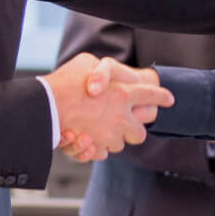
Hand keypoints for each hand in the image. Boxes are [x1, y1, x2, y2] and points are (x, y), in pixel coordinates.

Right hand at [45, 55, 171, 161]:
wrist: (45, 107)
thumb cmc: (65, 82)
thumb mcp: (86, 62)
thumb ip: (104, 69)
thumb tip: (109, 76)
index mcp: (124, 94)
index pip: (151, 95)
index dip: (161, 97)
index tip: (169, 99)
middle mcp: (122, 118)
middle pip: (140, 133)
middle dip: (134, 130)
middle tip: (123, 123)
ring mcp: (110, 136)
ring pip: (120, 144)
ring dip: (112, 138)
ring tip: (96, 127)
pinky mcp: (96, 149)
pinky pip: (102, 153)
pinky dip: (95, 148)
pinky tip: (86, 138)